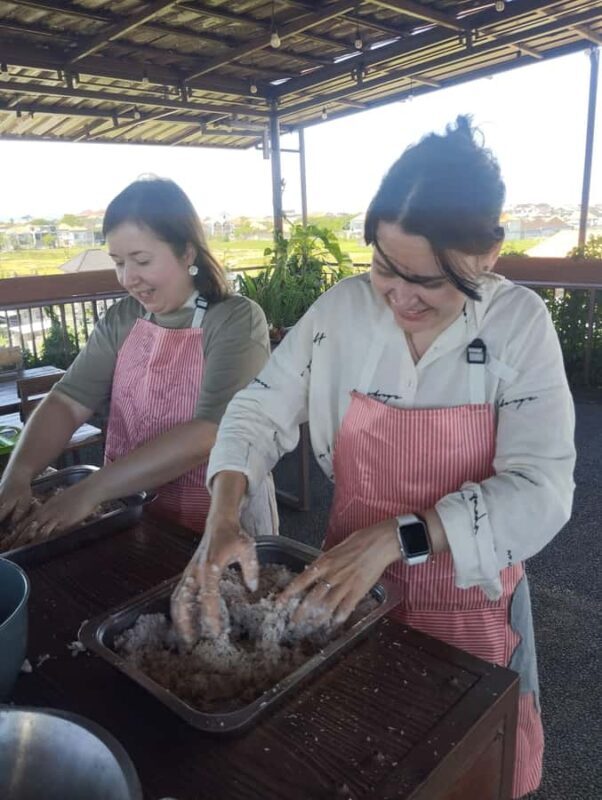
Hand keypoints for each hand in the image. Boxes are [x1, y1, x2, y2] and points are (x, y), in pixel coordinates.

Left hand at [3, 479, 102, 549]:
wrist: (88, 491)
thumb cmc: (78, 496)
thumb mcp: (60, 502)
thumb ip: (53, 510)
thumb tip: (49, 520)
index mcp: (44, 507)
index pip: (26, 520)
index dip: (16, 530)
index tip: (8, 539)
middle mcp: (46, 512)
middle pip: (27, 526)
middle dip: (16, 537)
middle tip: (6, 546)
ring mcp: (53, 517)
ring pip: (35, 530)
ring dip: (25, 540)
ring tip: (16, 549)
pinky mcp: (63, 522)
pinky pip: (49, 531)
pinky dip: (40, 539)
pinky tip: (35, 545)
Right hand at [171, 513, 258, 645]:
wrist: (219, 522)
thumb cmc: (234, 536)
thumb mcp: (247, 548)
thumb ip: (251, 568)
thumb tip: (252, 588)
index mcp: (210, 568)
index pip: (208, 596)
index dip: (211, 615)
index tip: (216, 631)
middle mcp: (195, 572)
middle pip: (183, 601)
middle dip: (185, 623)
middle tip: (192, 642)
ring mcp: (189, 572)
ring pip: (177, 599)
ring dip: (179, 618)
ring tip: (186, 636)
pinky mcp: (188, 572)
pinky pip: (179, 593)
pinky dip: (179, 609)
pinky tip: (186, 620)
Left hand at [278, 519, 399, 626]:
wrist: (378, 543)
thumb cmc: (358, 541)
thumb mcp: (335, 549)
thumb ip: (325, 562)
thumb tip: (316, 570)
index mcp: (324, 562)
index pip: (301, 580)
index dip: (289, 593)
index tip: (279, 602)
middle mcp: (331, 575)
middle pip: (312, 597)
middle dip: (301, 612)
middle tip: (293, 622)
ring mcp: (344, 584)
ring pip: (327, 606)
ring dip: (319, 618)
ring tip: (312, 627)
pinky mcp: (358, 590)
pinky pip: (346, 607)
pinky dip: (339, 616)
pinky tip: (335, 623)